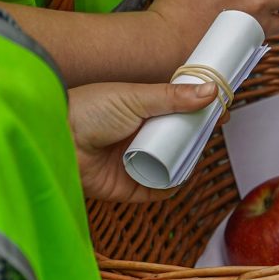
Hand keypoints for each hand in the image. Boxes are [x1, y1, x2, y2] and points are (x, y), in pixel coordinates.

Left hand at [68, 80, 217, 201]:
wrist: (57, 138)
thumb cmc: (88, 110)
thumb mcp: (135, 97)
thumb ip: (173, 95)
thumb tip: (210, 89)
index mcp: (142, 110)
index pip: (180, 112)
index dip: (201, 111)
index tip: (221, 107)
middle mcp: (141, 136)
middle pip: (180, 139)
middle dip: (198, 136)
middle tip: (214, 128)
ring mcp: (137, 162)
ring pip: (173, 164)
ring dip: (188, 160)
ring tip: (198, 150)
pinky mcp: (129, 187)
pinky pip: (158, 190)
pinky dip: (171, 185)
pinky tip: (181, 174)